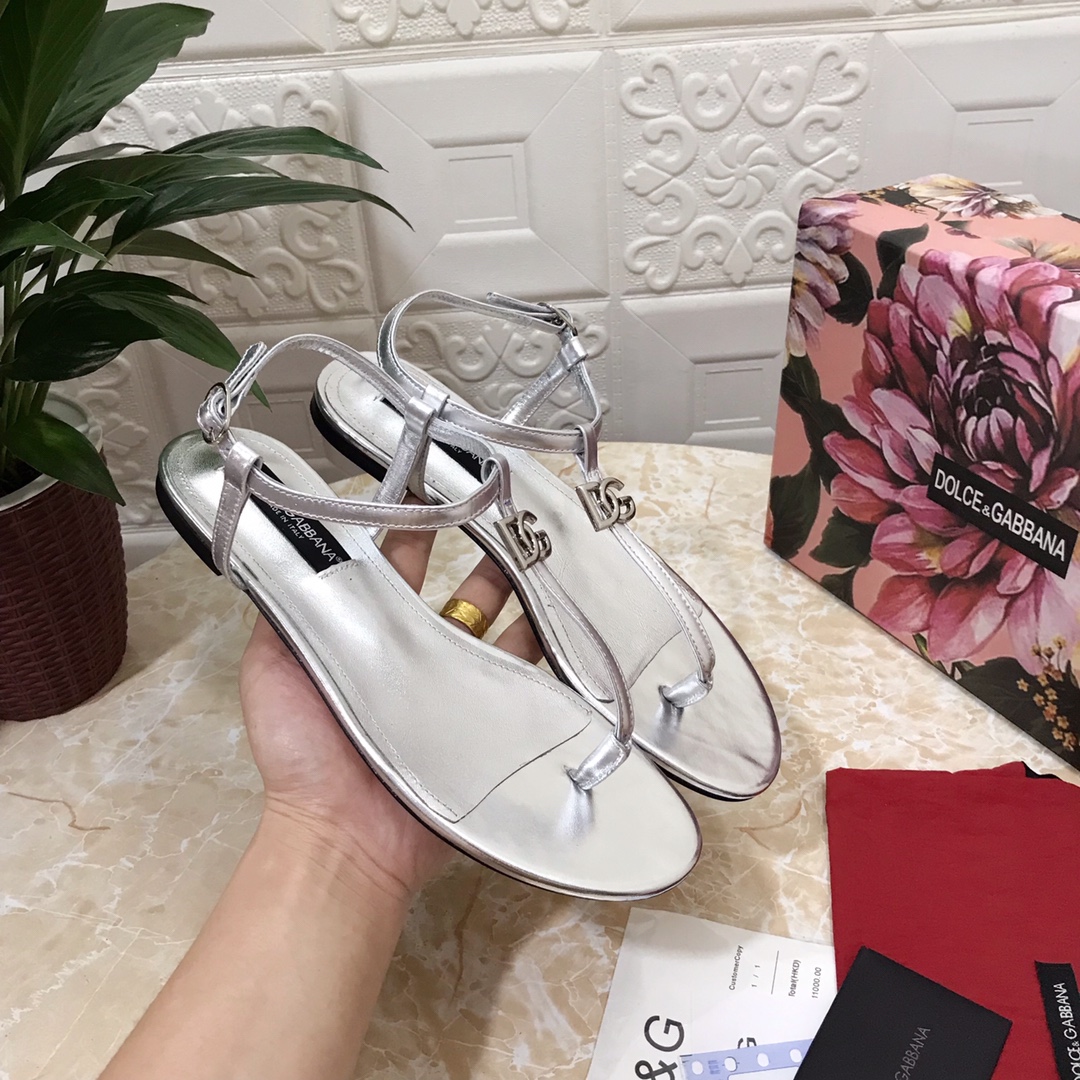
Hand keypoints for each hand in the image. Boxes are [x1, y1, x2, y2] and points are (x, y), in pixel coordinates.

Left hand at [238, 521, 542, 903]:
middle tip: (518, 510)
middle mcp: (421, 653)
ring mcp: (459, 687)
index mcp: (373, 634)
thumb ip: (281, 612)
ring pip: (503, 626)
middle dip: (489, 549)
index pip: (400, 564)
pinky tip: (571, 620)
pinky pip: (526, 679)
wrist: (343, 836)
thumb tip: (285, 549)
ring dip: (526, 591)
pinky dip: (550, 652)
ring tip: (554, 552)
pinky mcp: (490, 721)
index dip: (417, 525)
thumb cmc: (302, 751)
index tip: (441, 483)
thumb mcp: (271, 668)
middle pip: (463, 590)